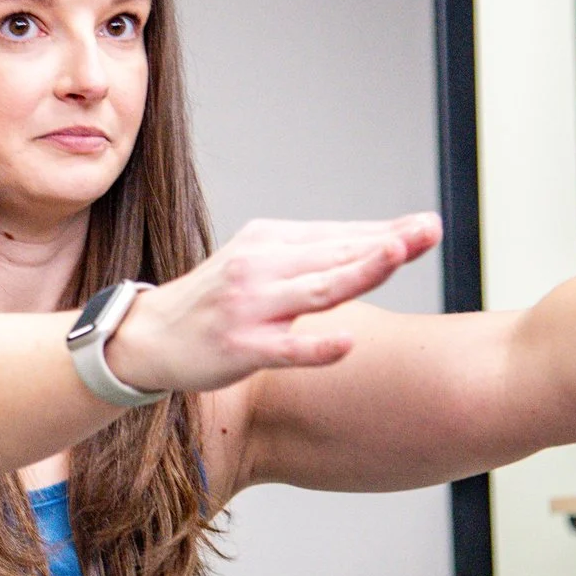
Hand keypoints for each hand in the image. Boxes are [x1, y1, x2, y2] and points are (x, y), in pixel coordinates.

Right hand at [105, 213, 441, 394]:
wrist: (148, 337)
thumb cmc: (216, 303)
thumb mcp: (257, 266)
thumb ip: (312, 258)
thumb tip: (384, 242)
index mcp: (266, 242)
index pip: (336, 234)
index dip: (384, 231)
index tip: (427, 226)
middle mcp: (258, 267)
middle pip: (332, 254)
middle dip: (384, 243)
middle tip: (427, 232)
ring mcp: (249, 309)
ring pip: (315, 291)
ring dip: (357, 272)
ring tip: (394, 256)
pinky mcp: (240, 348)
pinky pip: (286, 349)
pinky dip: (316, 347)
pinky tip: (346, 342)